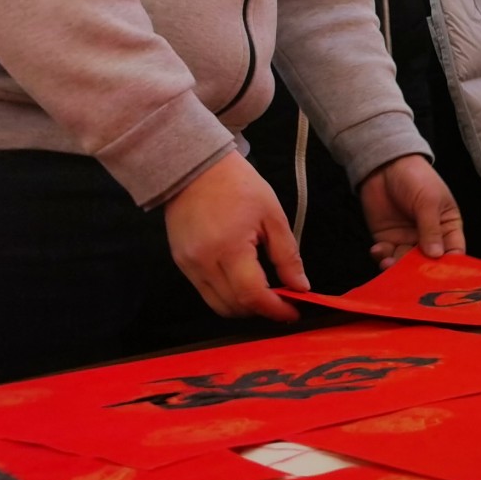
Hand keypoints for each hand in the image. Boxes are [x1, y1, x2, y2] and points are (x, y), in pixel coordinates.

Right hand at [162, 151, 305, 320]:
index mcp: (229, 248)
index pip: (252, 295)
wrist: (194, 167)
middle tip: (282, 302)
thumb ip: (286, 255)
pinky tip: (242, 281)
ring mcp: (188, 265)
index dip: (275, 309)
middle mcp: (203, 263)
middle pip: (234, 306)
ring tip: (264, 293)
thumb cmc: (239, 185)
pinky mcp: (180, 262)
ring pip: (217, 304)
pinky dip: (226, 294)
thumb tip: (300, 286)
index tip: (293, 312)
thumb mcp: (273, 216)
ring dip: (243, 306)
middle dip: (261, 310)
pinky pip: (205, 291)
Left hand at [359, 154, 465, 266]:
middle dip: (419, 270)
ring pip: (405, 262)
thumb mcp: (428, 201)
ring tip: (389, 263)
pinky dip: (382, 257)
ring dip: (397, 266)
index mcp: (447, 227)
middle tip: (410, 275)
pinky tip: (378, 250)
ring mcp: (407, 239)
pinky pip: (387, 255)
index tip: (441, 276)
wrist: (384, 165)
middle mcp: (429, 237)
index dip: (449, 265)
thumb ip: (431, 229)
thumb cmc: (416, 178)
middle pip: (428, 262)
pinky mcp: (387, 239)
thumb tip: (436, 256)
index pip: (453, 252)